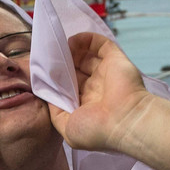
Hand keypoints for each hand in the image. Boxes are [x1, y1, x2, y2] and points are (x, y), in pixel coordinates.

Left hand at [48, 32, 150, 151]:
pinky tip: (72, 40)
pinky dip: (86, 39)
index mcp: (87, 104)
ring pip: (87, 56)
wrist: (125, 121)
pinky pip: (100, 44)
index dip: (57, 79)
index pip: (69, 87)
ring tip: (57, 48)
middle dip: (62, 63)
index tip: (44, 73)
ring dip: (72, 50)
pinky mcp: (115, 59)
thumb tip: (50, 96)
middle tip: (49, 58)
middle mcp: (96, 88)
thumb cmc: (96, 129)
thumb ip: (56, 113)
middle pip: (76, 69)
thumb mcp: (68, 130)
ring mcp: (106, 72)